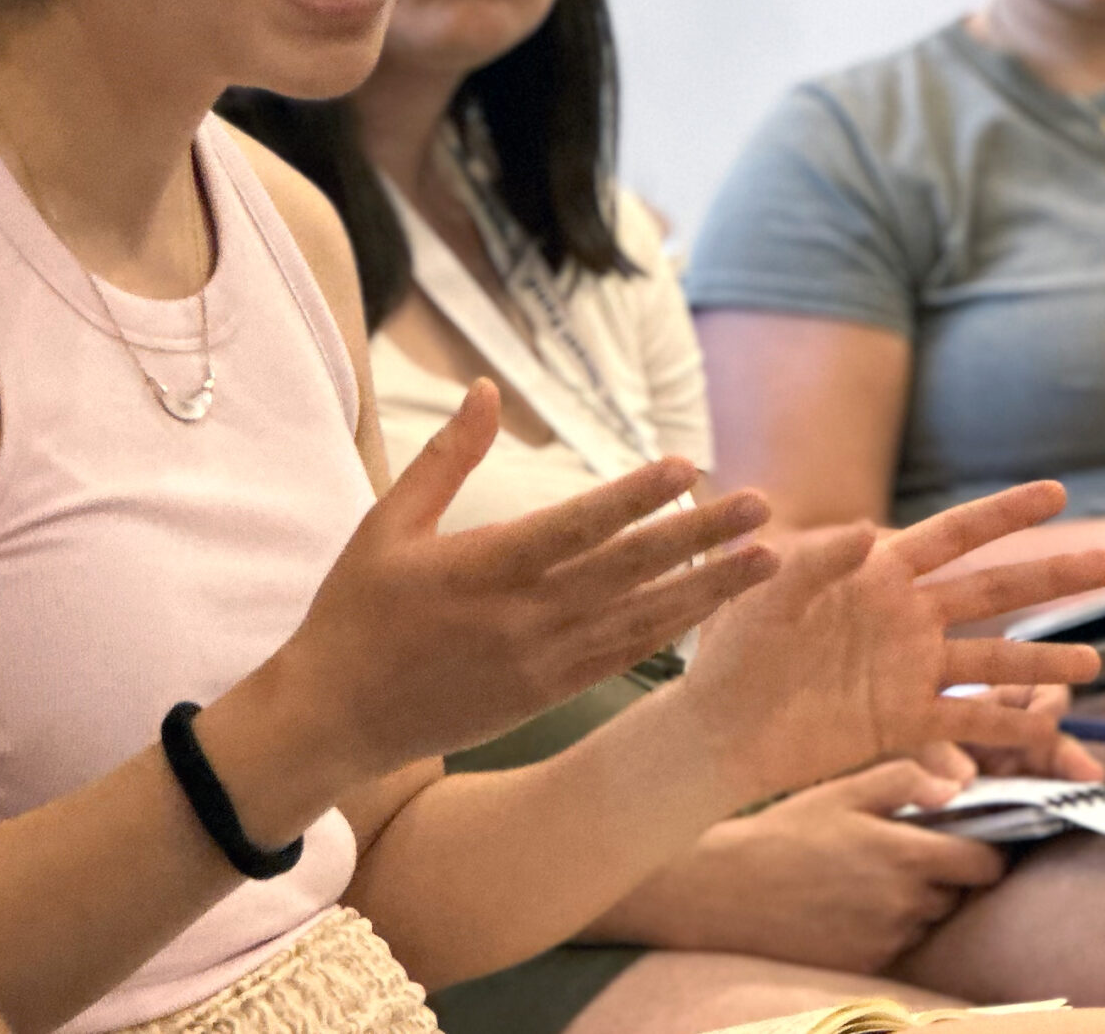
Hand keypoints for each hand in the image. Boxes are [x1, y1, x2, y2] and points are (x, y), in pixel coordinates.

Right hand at [273, 380, 778, 782]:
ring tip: (766, 560)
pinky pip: (623, 657)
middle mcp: (524, 616)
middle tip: (762, 506)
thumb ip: (447, 456)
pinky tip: (710, 608)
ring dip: (708, 588)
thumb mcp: (388, 523)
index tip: (687, 465)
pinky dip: (671, 631)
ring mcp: (542, 661)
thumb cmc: (356, 610)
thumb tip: (486, 389)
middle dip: (700, 536)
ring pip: (642, 618)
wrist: (338, 715)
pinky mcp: (547, 693)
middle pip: (629, 570)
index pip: (577, 524)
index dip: (635, 495)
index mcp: (483, 567)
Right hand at [599, 760, 1006, 972]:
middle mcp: (908, 905)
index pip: (988, 865)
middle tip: (901, 852)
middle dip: (943, 874)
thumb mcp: (839, 791)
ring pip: (929, 920)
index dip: (985, 850)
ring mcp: (890, 939)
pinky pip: (899, 943)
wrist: (727, 891)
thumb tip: (959, 783)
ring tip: (867, 878)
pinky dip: (887, 925)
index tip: (964, 839)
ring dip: (915, 902)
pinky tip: (849, 905)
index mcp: (909, 857)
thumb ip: (903, 780)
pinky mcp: (870, 964)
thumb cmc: (783, 832)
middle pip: (960, 894)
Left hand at [679, 482, 1104, 803]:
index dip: (1003, 514)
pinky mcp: (902, 721)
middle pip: (993, 592)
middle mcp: (904, 619)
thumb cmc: (731, 650)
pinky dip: (1006, 729)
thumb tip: (867, 526)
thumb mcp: (762, 594)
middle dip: (1052, 578)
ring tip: (1095, 661)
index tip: (1056, 491)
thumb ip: (812, 560)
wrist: (718, 726)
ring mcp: (908, 670)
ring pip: (992, 663)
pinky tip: (1047, 731)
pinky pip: (966, 724)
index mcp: (875, 575)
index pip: (951, 535)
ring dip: (1043, 662)